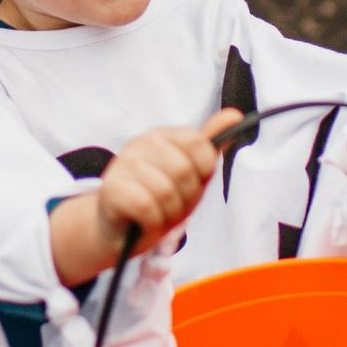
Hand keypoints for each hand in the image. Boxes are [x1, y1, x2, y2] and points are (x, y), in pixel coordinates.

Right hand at [51, 108, 239, 285]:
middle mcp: (141, 143)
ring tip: (157, 214)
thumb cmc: (159, 200)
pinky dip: (152, 222)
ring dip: (168, 214)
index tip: (191, 184)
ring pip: (167, 192)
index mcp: (162, 136)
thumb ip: (210, 146)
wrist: (120, 231)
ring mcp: (123, 164)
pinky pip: (148, 207)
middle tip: (172, 205)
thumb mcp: (191, 175)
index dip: (203, 172)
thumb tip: (236, 116)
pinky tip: (144, 221)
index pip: (199, 144)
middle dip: (186, 198)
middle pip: (185, 171)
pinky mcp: (111, 188)